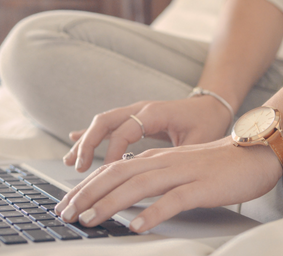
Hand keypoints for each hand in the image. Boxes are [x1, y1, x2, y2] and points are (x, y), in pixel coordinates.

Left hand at [55, 137, 281, 232]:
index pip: (111, 170)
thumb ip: (153, 177)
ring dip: (110, 203)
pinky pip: (173, 200)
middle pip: (116, 175)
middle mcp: (163, 162)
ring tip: (89, 220)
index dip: (86, 187)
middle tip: (65, 213)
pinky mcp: (201, 187)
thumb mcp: (178, 168)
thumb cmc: (216, 165)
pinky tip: (137, 226)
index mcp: (155, 159)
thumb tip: (126, 196)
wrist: (254, 153)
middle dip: (87, 195)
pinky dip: (153, 213)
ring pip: (138, 186)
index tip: (66, 204)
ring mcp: (182, 173)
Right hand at [63, 96, 233, 171]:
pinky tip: (74, 142)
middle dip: (88, 144)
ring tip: (71, 162)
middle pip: (105, 121)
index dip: (113, 152)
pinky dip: (91, 135)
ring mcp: (135, 111)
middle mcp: (141, 109)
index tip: (106, 172)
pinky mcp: (134, 118)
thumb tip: (161, 177)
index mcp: (155, 112)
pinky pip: (108, 125)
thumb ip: (178, 155)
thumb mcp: (198, 140)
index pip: (125, 131)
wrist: (212, 104)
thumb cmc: (207, 122)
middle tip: (78, 167)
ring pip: (102, 122)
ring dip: (85, 141)